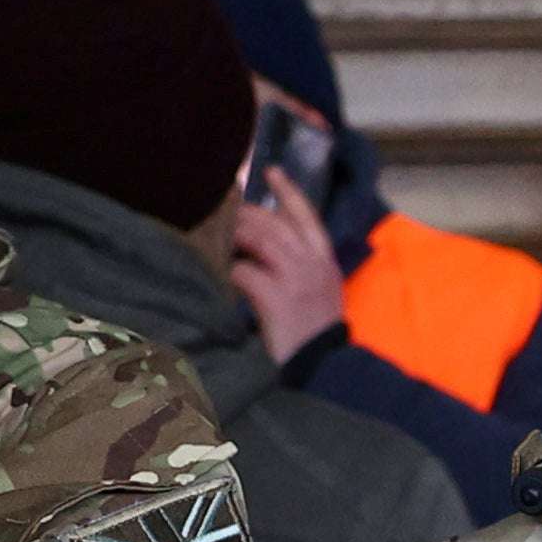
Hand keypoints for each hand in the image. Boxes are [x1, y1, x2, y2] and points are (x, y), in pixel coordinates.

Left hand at [228, 170, 345, 363]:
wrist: (322, 370)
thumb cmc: (314, 335)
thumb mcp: (320, 294)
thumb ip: (300, 268)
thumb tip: (263, 246)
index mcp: (325, 262)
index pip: (308, 216)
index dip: (288, 191)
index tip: (270, 170)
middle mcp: (313, 265)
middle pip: (276, 224)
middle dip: (246, 213)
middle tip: (222, 208)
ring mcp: (296, 280)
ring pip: (260, 240)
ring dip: (234, 235)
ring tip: (215, 234)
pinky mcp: (276, 298)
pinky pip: (245, 273)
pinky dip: (230, 271)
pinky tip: (221, 274)